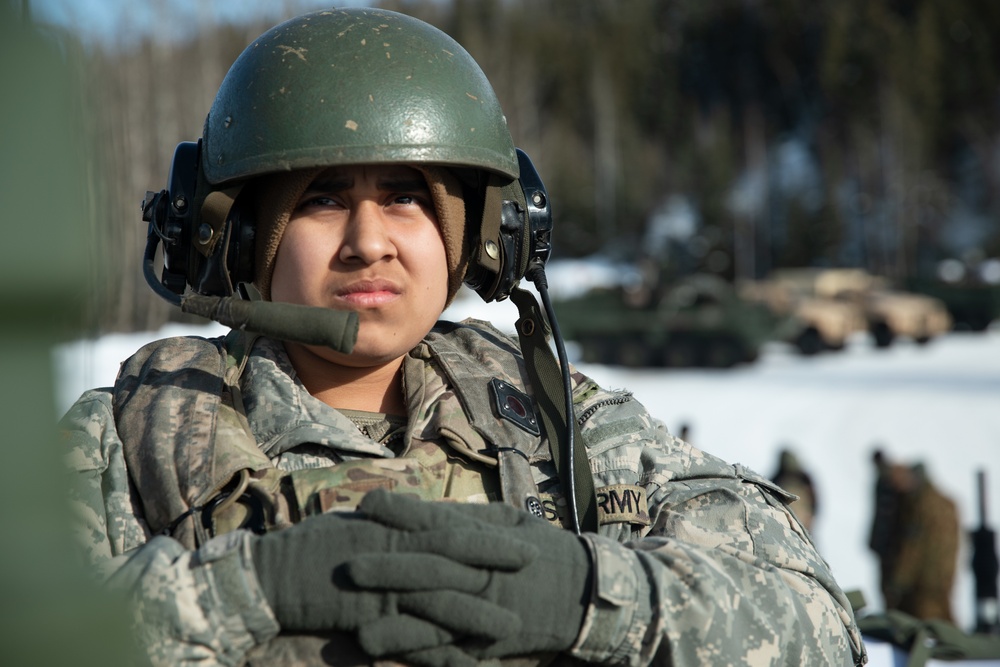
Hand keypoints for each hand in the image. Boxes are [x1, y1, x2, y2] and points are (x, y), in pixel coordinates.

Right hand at [249, 507, 537, 644]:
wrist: (268, 576)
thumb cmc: (311, 549)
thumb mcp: (356, 527)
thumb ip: (393, 526)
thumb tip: (420, 517)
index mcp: (391, 526)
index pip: (447, 522)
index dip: (484, 525)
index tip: (519, 524)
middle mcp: (391, 549)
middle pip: (453, 552)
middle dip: (495, 556)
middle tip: (534, 558)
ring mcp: (381, 584)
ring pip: (439, 598)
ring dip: (478, 613)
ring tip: (513, 625)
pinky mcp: (367, 617)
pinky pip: (410, 639)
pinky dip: (439, 653)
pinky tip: (465, 662)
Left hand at [346, 490, 592, 661]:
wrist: (588, 594)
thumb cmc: (544, 551)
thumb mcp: (511, 523)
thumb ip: (468, 520)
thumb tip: (424, 511)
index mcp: (490, 540)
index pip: (440, 524)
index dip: (403, 515)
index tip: (366, 506)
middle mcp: (487, 576)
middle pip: (434, 572)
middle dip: (391, 570)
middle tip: (349, 567)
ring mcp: (489, 613)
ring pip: (440, 622)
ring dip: (400, 630)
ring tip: (360, 633)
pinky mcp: (492, 644)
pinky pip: (455, 654)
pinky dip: (425, 660)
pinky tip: (397, 664)